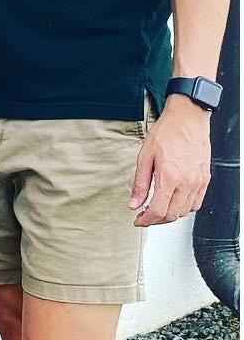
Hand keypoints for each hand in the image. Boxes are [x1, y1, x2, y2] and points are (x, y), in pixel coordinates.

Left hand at [129, 97, 211, 225]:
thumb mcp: (144, 157)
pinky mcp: (205, 179)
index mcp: (169, 177)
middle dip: (156, 220)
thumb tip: (134, 204)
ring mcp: (198, 181)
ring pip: (185, 211)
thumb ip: (140, 184)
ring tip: (158, 208)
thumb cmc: (166, 133)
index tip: (138, 220)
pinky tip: (174, 201)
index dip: (146, 220)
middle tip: (145, 215)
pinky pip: (197, 202)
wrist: (188, 119)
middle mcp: (187, 182)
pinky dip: (184, 207)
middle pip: (172, 215)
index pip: (158, 211)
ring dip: (170, 214)